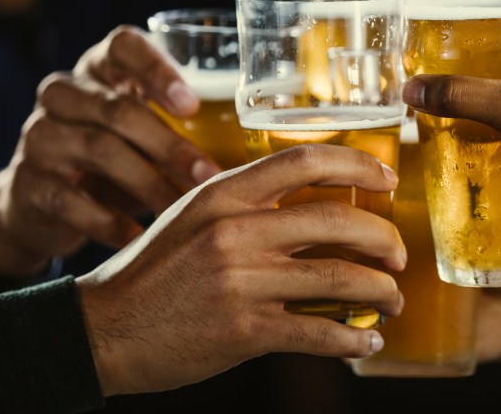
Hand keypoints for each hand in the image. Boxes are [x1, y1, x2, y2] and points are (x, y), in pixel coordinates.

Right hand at [0, 27, 220, 277]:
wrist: (40, 204)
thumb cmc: (117, 159)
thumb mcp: (143, 133)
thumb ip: (185, 127)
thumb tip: (261, 149)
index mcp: (98, 69)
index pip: (122, 45)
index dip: (156, 69)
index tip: (191, 105)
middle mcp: (63, 94)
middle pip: (117, 109)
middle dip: (169, 145)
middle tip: (208, 175)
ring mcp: (40, 136)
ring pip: (98, 150)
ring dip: (148, 184)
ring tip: (182, 210)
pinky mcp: (27, 182)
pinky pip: (71, 200)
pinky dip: (110, 221)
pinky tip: (140, 239)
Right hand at [77, 144, 406, 395]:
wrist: (101, 329)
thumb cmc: (154, 271)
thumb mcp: (192, 217)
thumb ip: (246, 206)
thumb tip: (316, 209)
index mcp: (223, 194)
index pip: (304, 161)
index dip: (356, 166)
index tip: (388, 180)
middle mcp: (234, 230)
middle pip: (336, 220)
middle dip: (384, 239)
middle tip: (398, 255)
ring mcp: (240, 281)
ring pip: (338, 276)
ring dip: (381, 291)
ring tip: (393, 301)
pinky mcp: (243, 330)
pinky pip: (317, 332)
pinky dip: (352, 338)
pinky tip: (367, 339)